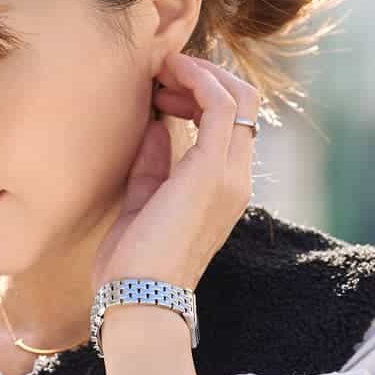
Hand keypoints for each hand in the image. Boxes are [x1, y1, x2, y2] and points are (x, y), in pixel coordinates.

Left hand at [91, 53, 260, 297]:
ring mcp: (227, 176)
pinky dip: (195, 79)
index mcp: (222, 192)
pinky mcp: (211, 171)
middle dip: (201, 77)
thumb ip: (153, 165)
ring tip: (162, 72)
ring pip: (236, 95)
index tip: (162, 92)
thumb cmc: (133, 266)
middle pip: (241, 102)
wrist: (138, 302)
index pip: (231, 124)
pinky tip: (168, 76)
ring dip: (198, 73)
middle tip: (162, 76)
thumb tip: (155, 124)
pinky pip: (219, 103)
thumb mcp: (142, 204)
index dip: (199, 96)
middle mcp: (234, 181)